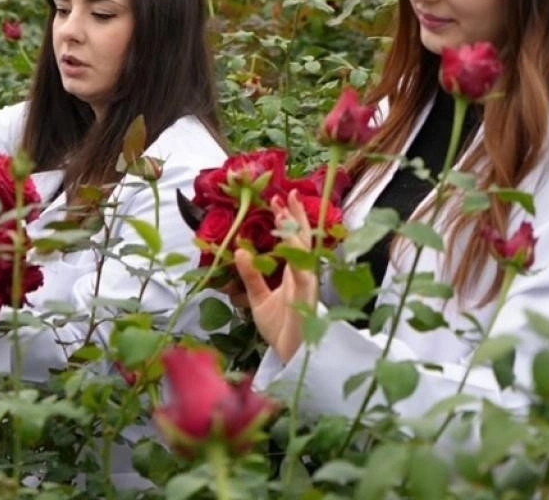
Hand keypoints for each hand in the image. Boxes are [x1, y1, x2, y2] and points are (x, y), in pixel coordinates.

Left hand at [235, 189, 319, 363]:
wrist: (290, 357)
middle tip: (287, 192)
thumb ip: (251, 274)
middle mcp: (304, 274)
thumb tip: (240, 250)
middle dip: (297, 216)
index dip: (290, 219)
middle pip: (304, 238)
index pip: (294, 240)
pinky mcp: (307, 298)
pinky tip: (288, 241)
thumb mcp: (258, 297)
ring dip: (295, 230)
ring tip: (283, 211)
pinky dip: (295, 257)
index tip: (279, 200)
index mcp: (294, 273)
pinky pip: (302, 273)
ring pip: (304, 251)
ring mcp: (307, 284)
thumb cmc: (280, 328)